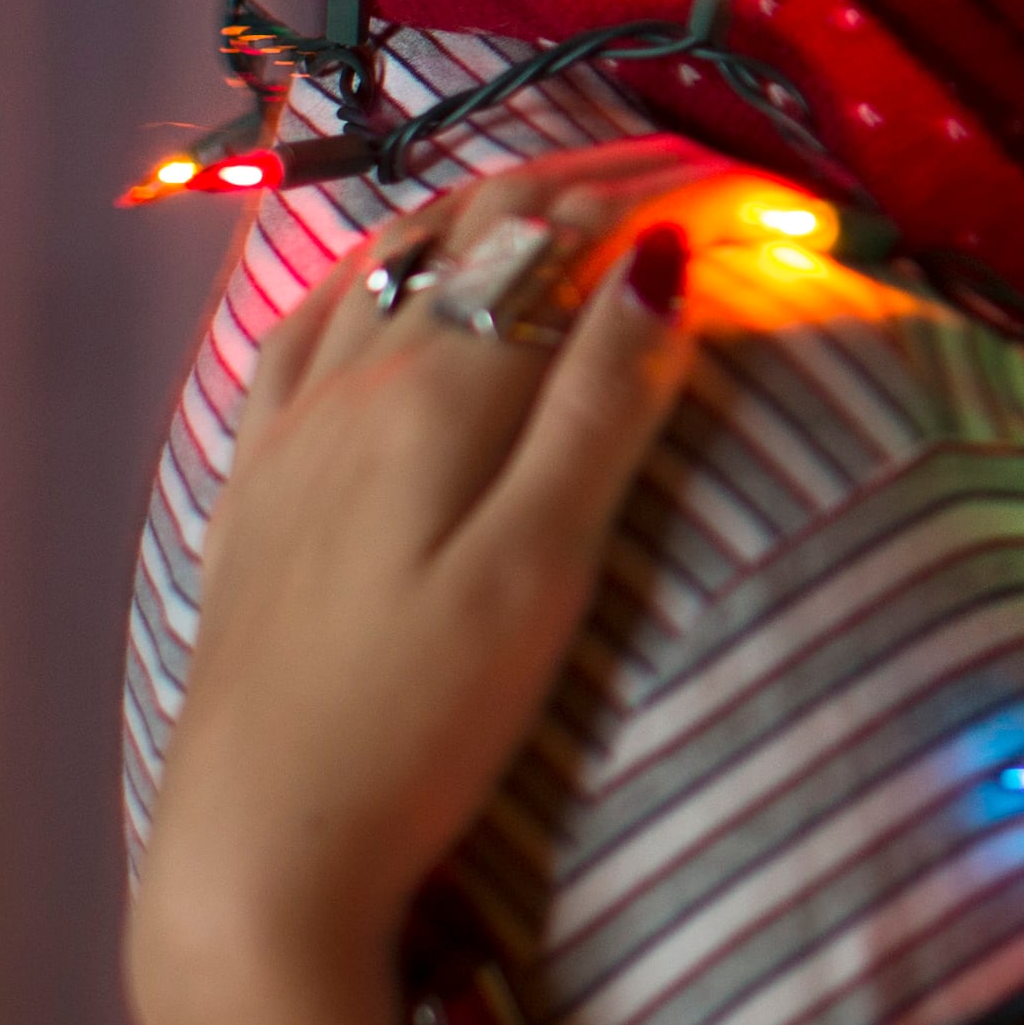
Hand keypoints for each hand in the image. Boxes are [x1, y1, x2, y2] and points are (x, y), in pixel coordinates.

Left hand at [129, 141, 726, 1024]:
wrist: (256, 854)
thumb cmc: (419, 729)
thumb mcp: (539, 574)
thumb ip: (601, 411)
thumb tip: (660, 257)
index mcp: (440, 392)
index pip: (572, 242)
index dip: (673, 196)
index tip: (767, 185)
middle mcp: (357, 380)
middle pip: (484, 228)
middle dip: (594, 180)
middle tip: (695, 171)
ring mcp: (293, 428)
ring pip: (396, 258)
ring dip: (491, 207)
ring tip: (569, 191)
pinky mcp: (256, 485)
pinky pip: (307, 325)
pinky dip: (374, 266)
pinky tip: (387, 270)